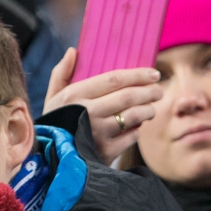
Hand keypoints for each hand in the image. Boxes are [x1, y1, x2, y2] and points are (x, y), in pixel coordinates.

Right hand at [42, 48, 161, 162]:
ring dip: (148, 110)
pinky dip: (138, 130)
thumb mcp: (52, 98)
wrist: (52, 159)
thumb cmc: (55, 123)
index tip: (153, 74)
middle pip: (128, 97)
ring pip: (134, 116)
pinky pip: (131, 137)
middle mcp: (88, 113)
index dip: (137, 75)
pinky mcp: (106, 152)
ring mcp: (98, 134)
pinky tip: (137, 126)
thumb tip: (73, 51)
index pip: (114, 79)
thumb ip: (61, 73)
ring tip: (151, 108)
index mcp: (75, 96)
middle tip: (158, 91)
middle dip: (149, 92)